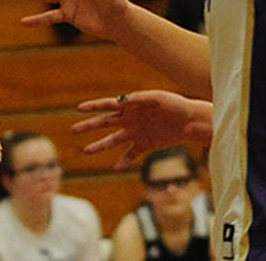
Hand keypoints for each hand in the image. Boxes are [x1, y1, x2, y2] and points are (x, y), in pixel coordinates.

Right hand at [73, 91, 212, 168]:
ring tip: (86, 151)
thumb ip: (140, 99)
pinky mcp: (146, 145)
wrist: (191, 121)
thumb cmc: (175, 105)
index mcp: (132, 105)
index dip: (94, 106)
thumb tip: (122, 99)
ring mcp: (137, 133)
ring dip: (100, 145)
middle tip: (74, 129)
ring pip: (114, 140)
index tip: (79, 108)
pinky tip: (115, 167)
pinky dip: (123, 161)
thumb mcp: (158, 98)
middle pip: (105, 123)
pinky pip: (131, 154)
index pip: (109, 105)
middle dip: (90, 126)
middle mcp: (131, 119)